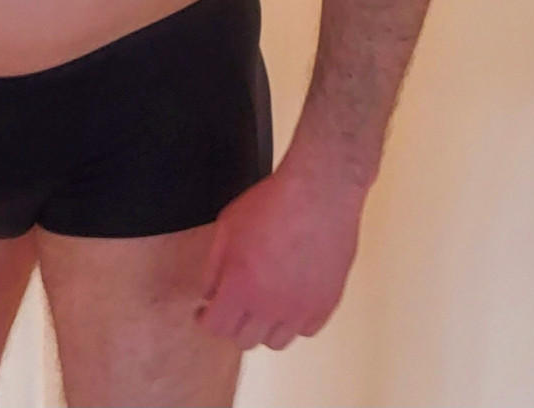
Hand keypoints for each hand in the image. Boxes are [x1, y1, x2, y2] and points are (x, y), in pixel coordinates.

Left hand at [195, 161, 364, 349]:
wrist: (318, 192)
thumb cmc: (273, 202)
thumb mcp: (227, 226)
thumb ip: (213, 266)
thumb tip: (210, 294)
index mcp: (241, 286)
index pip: (217, 327)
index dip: (207, 319)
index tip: (207, 312)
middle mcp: (270, 305)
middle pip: (244, 340)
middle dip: (234, 323)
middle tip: (235, 304)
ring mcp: (300, 309)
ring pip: (276, 341)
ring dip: (264, 326)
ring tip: (263, 302)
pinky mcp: (326, 305)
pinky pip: (305, 330)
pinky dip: (294, 321)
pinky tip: (289, 299)